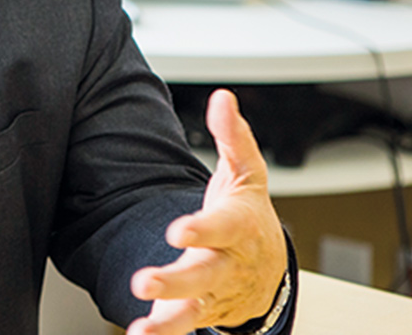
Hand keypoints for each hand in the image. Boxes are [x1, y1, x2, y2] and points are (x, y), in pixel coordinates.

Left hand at [127, 89, 286, 334]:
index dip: (202, 229)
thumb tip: (222, 99)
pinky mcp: (200, 312)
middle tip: (145, 283)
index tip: (178, 230)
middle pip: (205, 276)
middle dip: (176, 281)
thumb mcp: (246, 174)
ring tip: (143, 328)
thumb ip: (232, 137)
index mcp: (239, 228)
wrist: (268, 272)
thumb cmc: (249, 217)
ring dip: (168, 320)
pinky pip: (181, 328)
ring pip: (194, 310)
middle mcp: (227, 265)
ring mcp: (214, 294)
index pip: (223, 228)